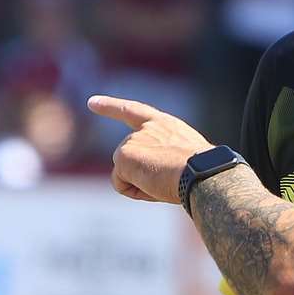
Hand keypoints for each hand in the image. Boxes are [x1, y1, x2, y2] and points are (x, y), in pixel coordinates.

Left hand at [87, 94, 212, 203]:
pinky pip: (121, 185)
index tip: (91, 103)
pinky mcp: (123, 155)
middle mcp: (146, 128)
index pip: (134, 112)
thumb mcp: (186, 159)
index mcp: (165, 125)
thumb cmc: (203, 173)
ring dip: (144, 185)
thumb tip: (145, 176)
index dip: (111, 107)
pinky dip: (135, 192)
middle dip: (144, 177)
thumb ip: (162, 158)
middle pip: (131, 160)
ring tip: (167, 181)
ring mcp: (132, 140)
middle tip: (173, 180)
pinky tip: (154, 185)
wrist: (203, 172)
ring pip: (127, 174)